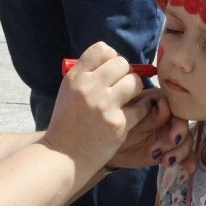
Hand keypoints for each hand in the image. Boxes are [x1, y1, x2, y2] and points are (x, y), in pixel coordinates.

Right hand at [43, 43, 145, 172]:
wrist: (63, 155)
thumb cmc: (67, 122)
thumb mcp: (68, 92)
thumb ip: (87, 74)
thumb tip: (114, 60)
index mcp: (76, 78)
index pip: (101, 49)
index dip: (111, 56)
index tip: (111, 69)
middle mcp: (90, 88)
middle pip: (122, 63)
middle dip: (125, 73)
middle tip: (122, 85)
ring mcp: (105, 106)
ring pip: (135, 82)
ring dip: (134, 89)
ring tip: (127, 98)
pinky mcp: (119, 123)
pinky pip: (142, 107)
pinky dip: (141, 109)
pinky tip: (133, 113)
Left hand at [110, 91, 194, 173]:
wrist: (110, 146)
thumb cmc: (117, 125)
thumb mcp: (130, 119)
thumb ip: (149, 114)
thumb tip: (166, 103)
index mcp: (159, 101)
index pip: (176, 107)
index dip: (178, 122)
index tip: (172, 135)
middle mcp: (169, 115)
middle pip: (184, 125)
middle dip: (177, 139)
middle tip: (159, 151)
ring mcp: (171, 133)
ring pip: (186, 140)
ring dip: (179, 152)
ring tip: (165, 161)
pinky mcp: (171, 149)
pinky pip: (184, 153)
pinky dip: (188, 160)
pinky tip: (189, 168)